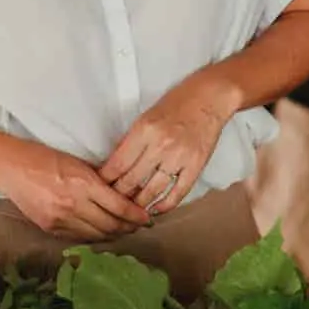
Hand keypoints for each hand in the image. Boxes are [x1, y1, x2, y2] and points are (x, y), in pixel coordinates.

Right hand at [0, 144, 150, 241]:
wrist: (13, 168)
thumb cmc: (47, 159)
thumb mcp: (80, 165)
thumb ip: (100, 182)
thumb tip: (123, 195)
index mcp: (84, 184)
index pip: (119, 207)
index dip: (136, 215)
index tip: (147, 217)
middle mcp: (74, 205)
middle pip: (111, 225)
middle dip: (128, 228)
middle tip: (138, 226)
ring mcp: (61, 219)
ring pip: (96, 235)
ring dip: (113, 235)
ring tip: (123, 231)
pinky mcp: (50, 228)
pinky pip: (79, 238)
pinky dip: (93, 237)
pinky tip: (101, 233)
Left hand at [99, 72, 236, 214]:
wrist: (210, 97)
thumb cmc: (176, 103)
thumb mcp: (146, 117)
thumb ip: (132, 141)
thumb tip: (115, 166)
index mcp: (144, 130)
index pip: (117, 164)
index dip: (105, 180)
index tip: (99, 188)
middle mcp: (161, 146)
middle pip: (131, 181)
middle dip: (118, 195)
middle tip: (111, 203)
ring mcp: (180, 157)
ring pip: (152, 191)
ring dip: (138, 204)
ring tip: (130, 210)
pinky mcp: (196, 166)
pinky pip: (178, 192)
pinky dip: (165, 205)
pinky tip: (155, 210)